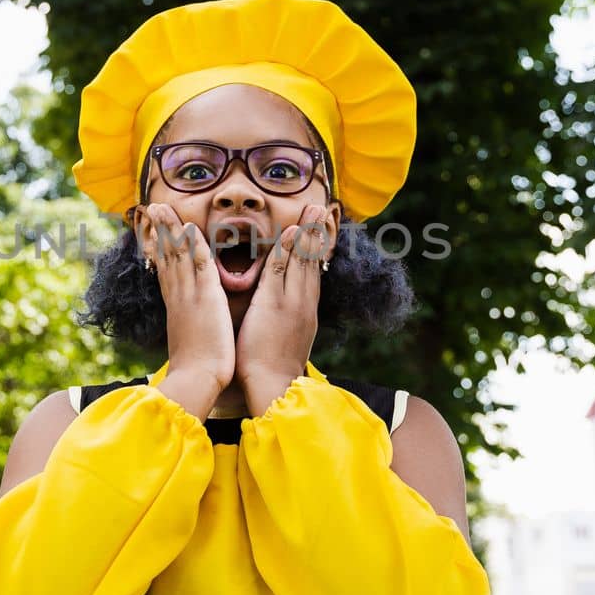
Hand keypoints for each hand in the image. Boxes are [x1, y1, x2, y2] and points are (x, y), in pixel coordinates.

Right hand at [137, 202, 232, 417]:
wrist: (196, 381)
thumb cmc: (196, 369)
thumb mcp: (189, 340)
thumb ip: (187, 326)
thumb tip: (186, 324)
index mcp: (176, 306)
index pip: (166, 270)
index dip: (162, 248)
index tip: (157, 231)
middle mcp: (179, 296)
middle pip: (167, 256)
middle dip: (161, 231)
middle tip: (153, 208)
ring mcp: (190, 295)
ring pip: (179, 255)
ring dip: (171, 229)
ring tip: (162, 207)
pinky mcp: (206, 298)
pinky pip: (199, 265)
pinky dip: (194, 245)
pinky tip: (189, 227)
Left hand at [236, 203, 331, 411]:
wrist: (274, 388)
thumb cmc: (273, 369)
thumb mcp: (286, 339)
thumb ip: (286, 320)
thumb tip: (284, 312)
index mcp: (304, 311)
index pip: (311, 273)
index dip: (314, 248)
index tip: (318, 227)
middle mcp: (303, 304)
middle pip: (312, 261)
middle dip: (316, 232)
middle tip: (322, 206)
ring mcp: (292, 304)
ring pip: (301, 262)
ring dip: (306, 234)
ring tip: (313, 210)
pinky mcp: (276, 307)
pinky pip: (282, 273)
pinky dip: (287, 252)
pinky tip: (290, 233)